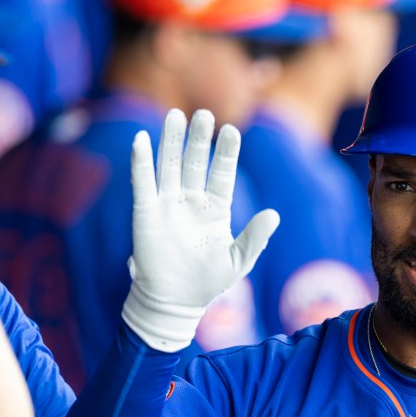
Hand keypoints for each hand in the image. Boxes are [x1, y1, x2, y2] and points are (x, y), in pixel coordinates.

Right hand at [122, 109, 278, 351]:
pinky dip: (141, 162)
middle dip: (199, 139)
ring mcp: (168, 205)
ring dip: (171, 142)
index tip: (231, 131)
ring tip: (175, 115)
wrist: (175, 302)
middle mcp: (192, 200)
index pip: (222, 173)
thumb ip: (255, 237)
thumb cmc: (209, 281)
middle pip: (196, 163)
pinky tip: (142, 140)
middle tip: (204, 114)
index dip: (226, 153)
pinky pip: (142, 183)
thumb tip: (274, 214)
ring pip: (170, 166)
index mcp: (216, 208)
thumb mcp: (239, 260)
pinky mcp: (145, 214)